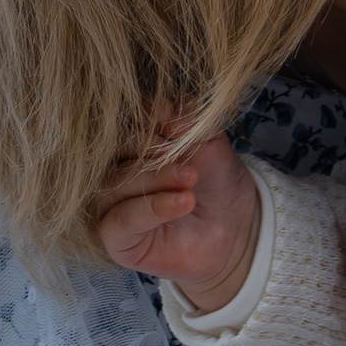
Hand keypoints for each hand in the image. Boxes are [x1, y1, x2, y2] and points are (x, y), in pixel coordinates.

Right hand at [93, 120, 260, 315]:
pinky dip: (152, 208)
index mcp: (131, 141)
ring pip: (115, 185)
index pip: (123, 122)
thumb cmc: (217, 180)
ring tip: (191, 179)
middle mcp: (113, 169)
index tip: (175, 126)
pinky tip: (183, 203)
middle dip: (154, 153)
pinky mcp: (115, 237)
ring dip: (156, 179)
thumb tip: (161, 108)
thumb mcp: (208, 139)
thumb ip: (185, 118)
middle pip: (116, 152)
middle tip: (189, 162)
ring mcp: (110, 204)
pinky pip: (121, 220)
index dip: (148, 121)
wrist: (235, 225)